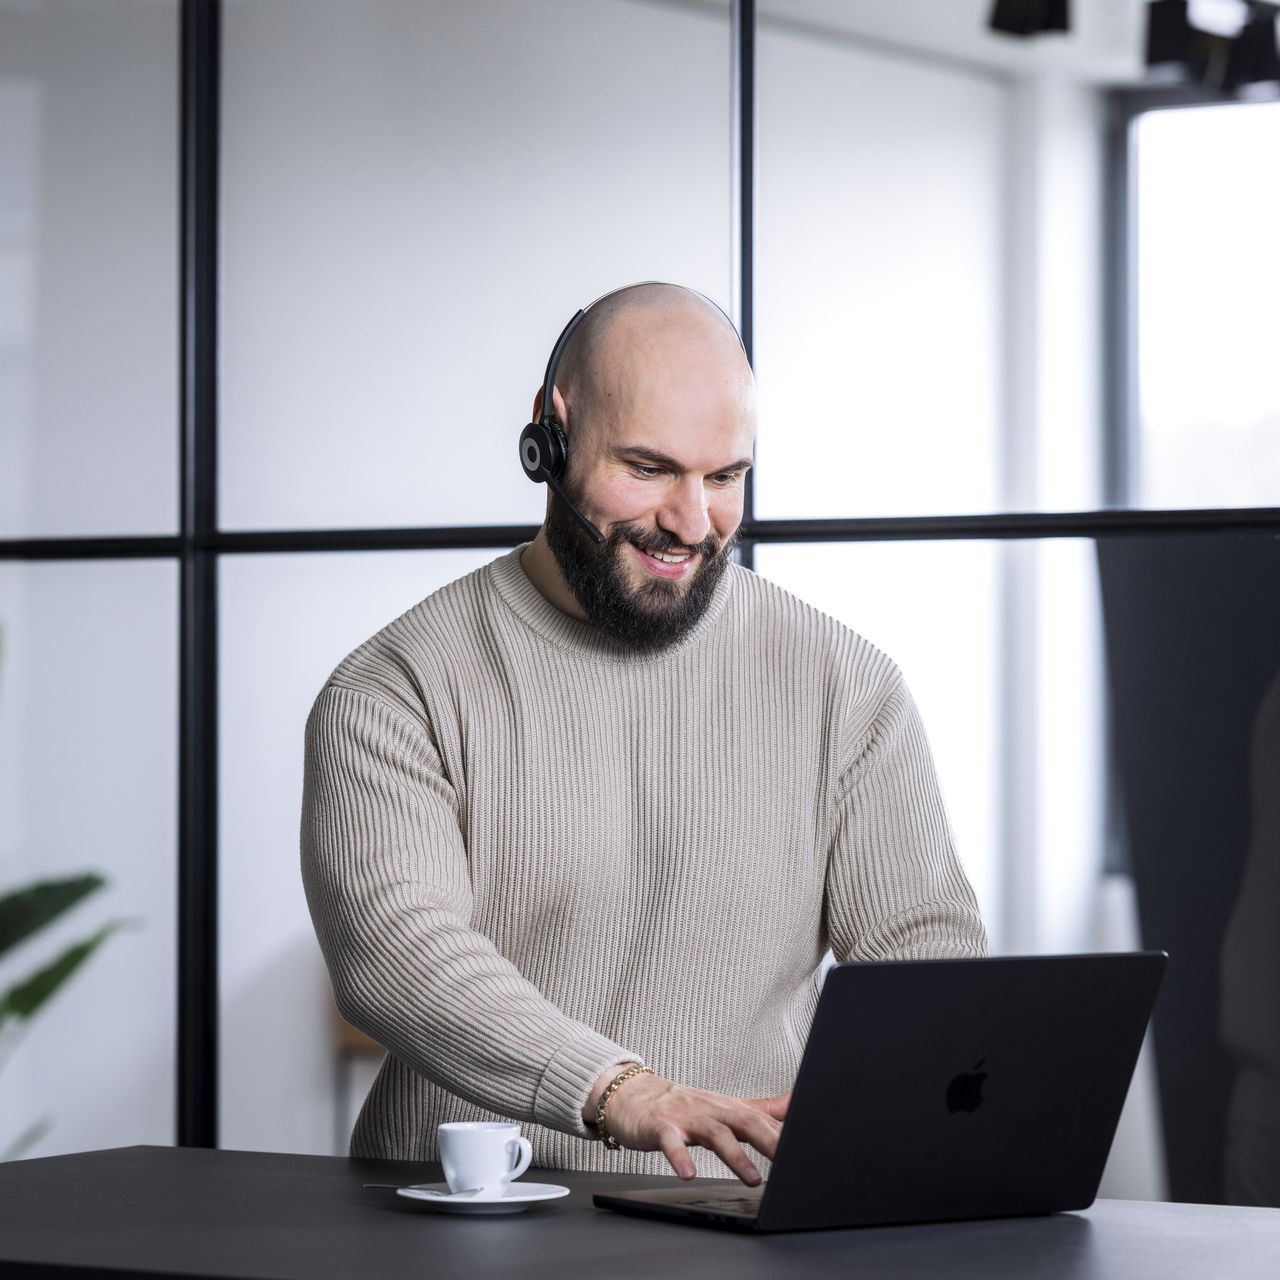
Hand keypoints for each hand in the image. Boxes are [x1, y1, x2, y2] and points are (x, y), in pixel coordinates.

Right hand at [601, 1072, 790, 1184]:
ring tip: (753, 1179)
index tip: (808, 1151)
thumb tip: (797, 1103)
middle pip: (745, 1122)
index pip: (763, 1120)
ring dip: (735, 1156)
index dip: (785, 1136)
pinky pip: (671, 1142)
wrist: (633, 1095)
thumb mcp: (726, 1107)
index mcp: (729, 1109)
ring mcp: (686, 1118)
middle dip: (769, 1142)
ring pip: (714, 1133)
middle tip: (790, 1163)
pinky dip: (680, 1157)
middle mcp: (710, 1110)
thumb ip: (762, 1109)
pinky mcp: (660, 1127)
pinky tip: (688, 1174)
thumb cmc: (683, 1105)